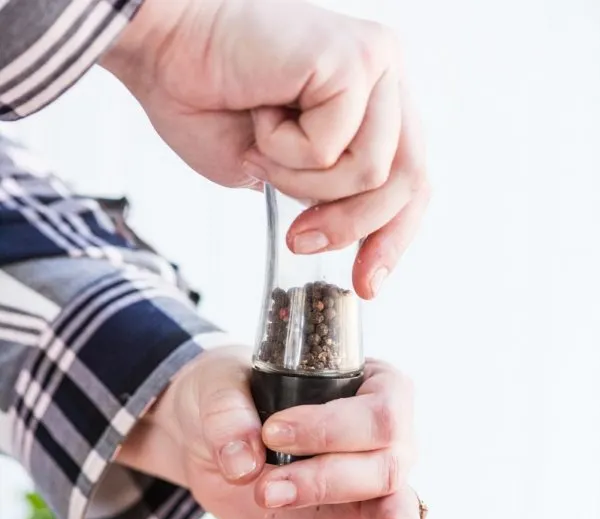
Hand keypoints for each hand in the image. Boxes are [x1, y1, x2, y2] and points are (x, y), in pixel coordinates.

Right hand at [102, 0, 428, 298]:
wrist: (163, 48)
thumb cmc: (208, 102)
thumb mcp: (280, 172)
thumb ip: (327, 196)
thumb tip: (355, 234)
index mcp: (374, 103)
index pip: (409, 182)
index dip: (391, 240)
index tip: (366, 284)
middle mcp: (385, 77)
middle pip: (406, 182)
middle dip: (353, 227)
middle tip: (298, 240)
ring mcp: (376, 65)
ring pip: (370, 172)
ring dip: (303, 179)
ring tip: (264, 141)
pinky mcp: (353, 59)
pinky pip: (332, 147)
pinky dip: (285, 149)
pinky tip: (261, 110)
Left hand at [117, 347, 501, 518]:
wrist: (209, 438)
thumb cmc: (229, 397)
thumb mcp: (218, 391)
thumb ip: (229, 420)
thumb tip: (244, 463)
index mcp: (370, 387)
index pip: (380, 410)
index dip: (330, 425)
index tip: (273, 431)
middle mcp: (388, 441)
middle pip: (389, 463)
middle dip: (327, 476)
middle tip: (266, 486)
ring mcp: (376, 493)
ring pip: (393, 506)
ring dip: (356, 518)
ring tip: (299, 511)